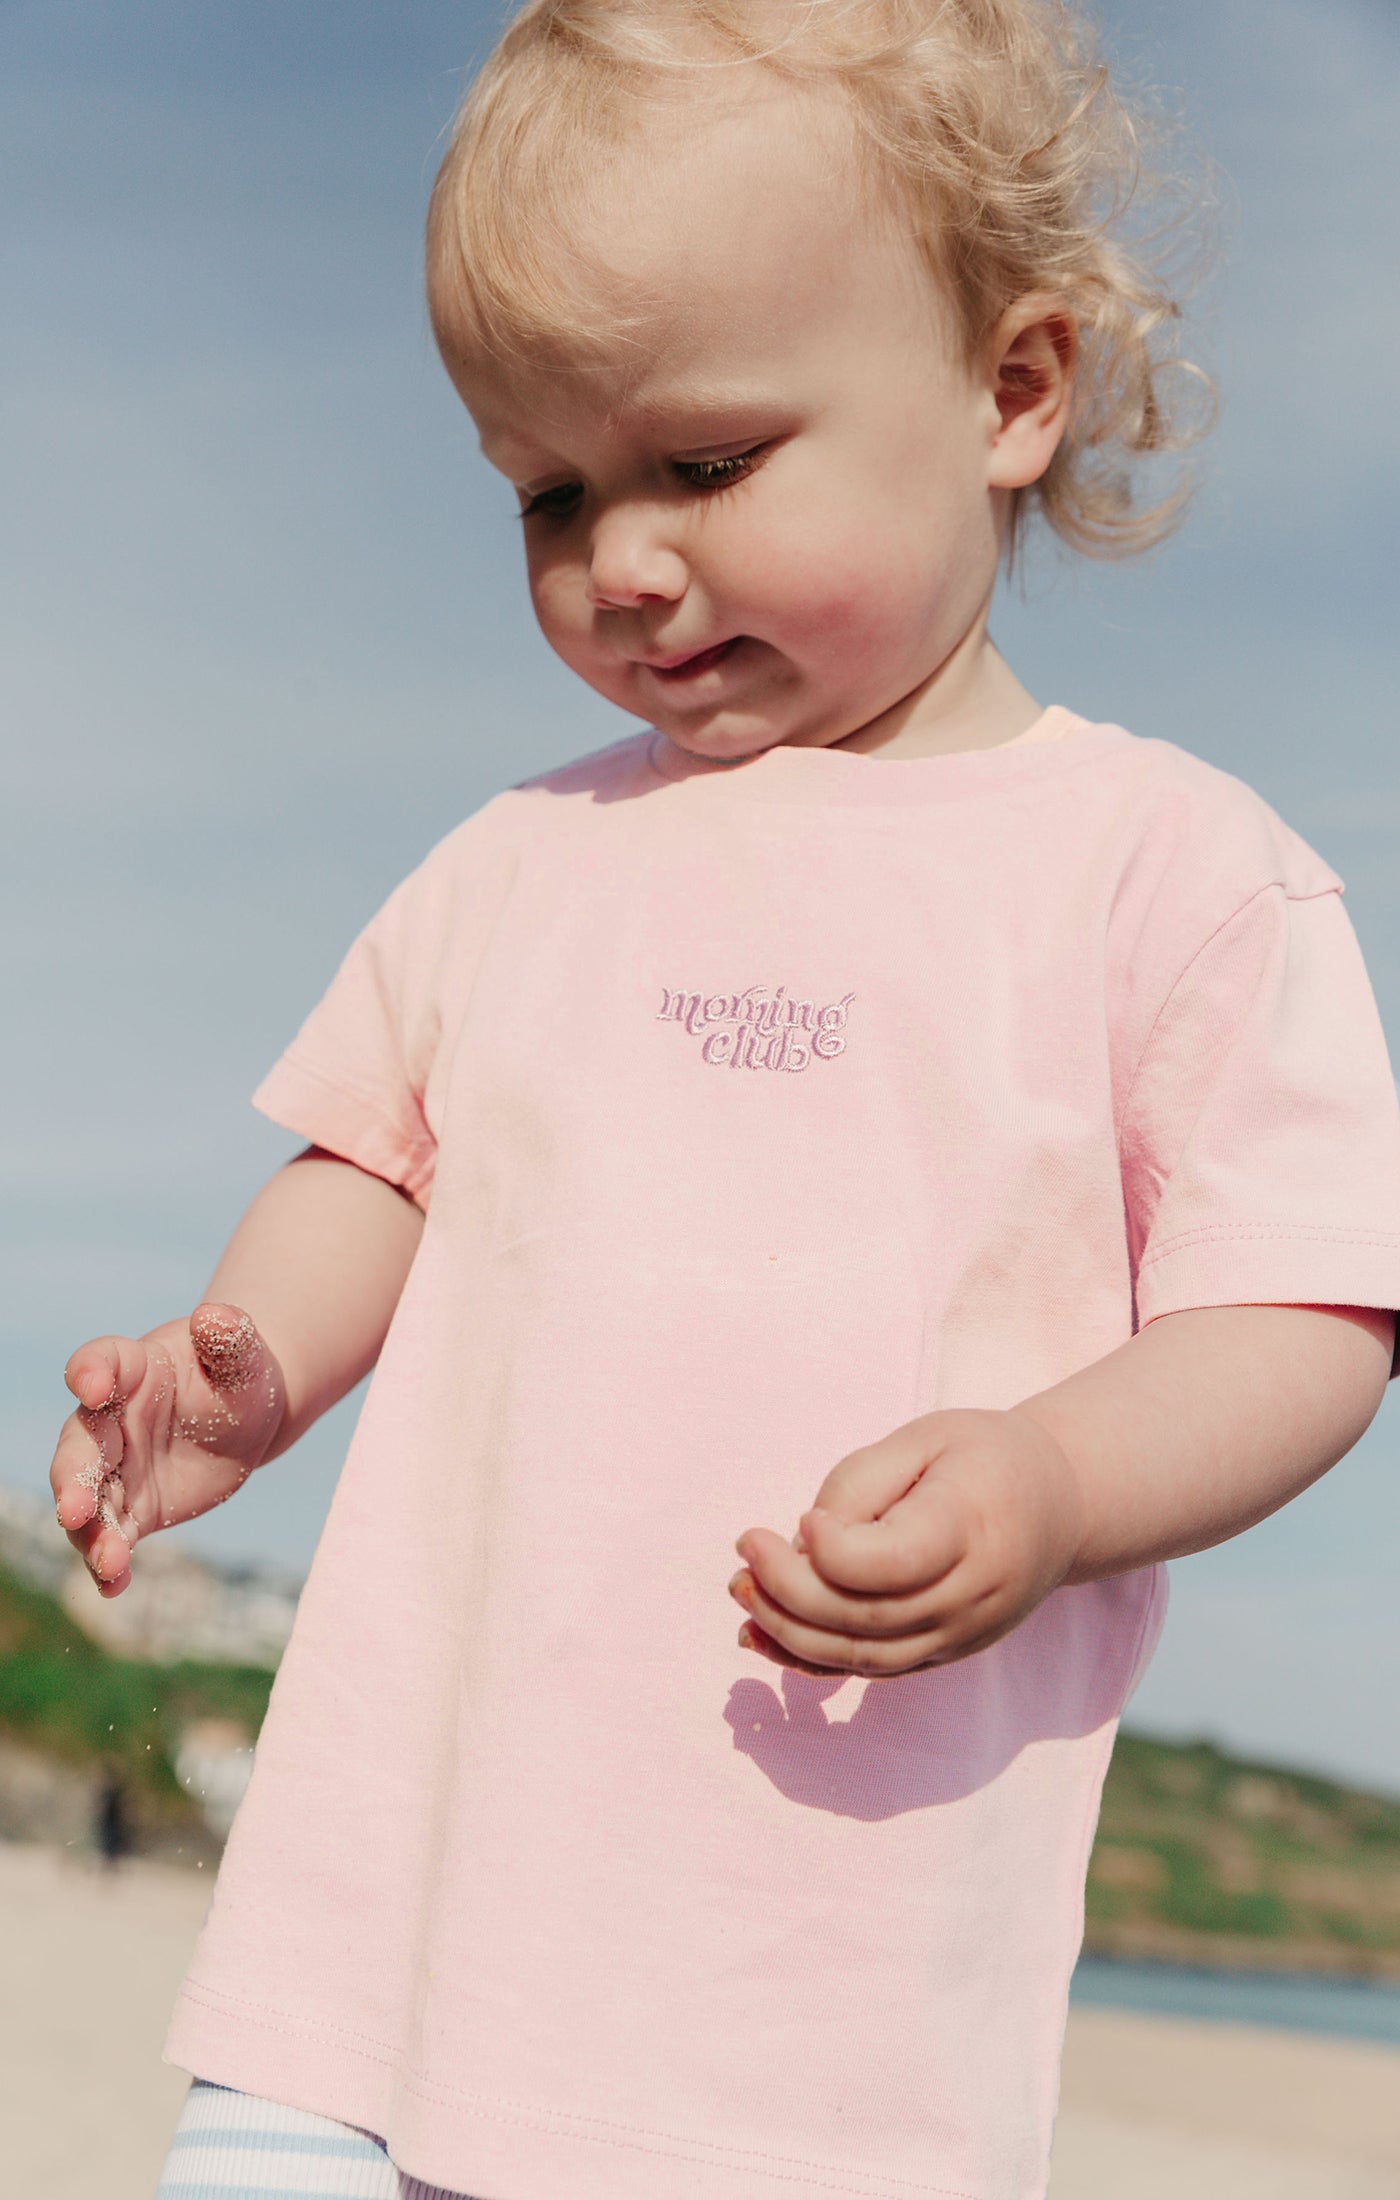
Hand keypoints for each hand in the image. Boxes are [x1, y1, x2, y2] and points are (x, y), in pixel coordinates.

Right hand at [49, 1304, 284, 1597]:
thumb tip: (215, 1316)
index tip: (91, 1385)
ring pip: (89, 1500)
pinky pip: (112, 1535)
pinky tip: (115, 1586)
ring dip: (91, 1531)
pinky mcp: (132, 1508)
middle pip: (79, 1445)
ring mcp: (116, 1467)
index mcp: (131, 1368)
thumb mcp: (242, 1354)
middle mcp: (110, 1419)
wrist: (245, 1414)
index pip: (99, 1363)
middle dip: (73, 1478)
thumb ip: (228, 1337)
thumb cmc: (236, 1372)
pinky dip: (108, 1562)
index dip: (90, 1372)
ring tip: (109, 1562)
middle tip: (75, 1508)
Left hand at [729, 1408, 1083, 1676]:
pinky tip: (761, 1636)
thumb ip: (860, 1484)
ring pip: (863, 1656)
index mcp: (971, 1528)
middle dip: (787, 1592)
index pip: (892, 1564)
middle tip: (743, 1554)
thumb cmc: (983, 1458)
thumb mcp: (925, 1437)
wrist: (1060, 1507)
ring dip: (788, 1632)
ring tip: (741, 1590)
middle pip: (865, 1617)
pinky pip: (873, 1672)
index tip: (802, 1516)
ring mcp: (961, 1634)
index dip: (832, 1549)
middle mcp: (971, 1595)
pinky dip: (811, 1661)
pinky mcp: (945, 1653)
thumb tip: (801, 1544)